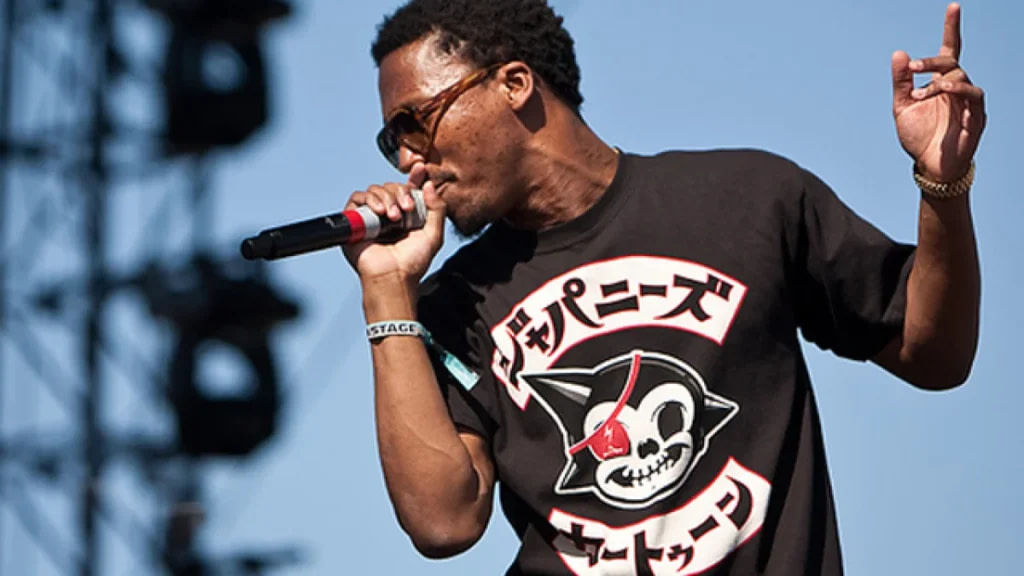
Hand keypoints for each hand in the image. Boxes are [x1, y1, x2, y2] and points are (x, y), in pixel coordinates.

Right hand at [342, 162, 445, 286]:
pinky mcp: (355, 221)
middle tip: (408, 210)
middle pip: (391, 186)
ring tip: (394, 218)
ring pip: (375, 190)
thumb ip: (437, 208)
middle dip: (401, 193)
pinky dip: (369, 200)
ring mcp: (370, 217)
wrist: (393, 277)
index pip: (408, 190)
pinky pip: (357, 198)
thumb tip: (428, 184)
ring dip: (387, 198)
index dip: (414, 177)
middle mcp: (387, 214)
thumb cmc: (413, 262)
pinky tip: (380, 213)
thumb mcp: (434, 234)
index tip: (421, 167)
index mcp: (406, 216)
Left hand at [892, 3, 985, 181]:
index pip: (949, 50)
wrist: (929, 167)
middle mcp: (956, 88)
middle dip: (931, 62)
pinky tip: (944, 90)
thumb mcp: (902, 107)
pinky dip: (959, 90)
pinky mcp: (976, 116)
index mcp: (940, 82)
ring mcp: (968, 101)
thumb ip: (901, 82)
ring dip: (939, 81)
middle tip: (912, 68)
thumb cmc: (918, 136)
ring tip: (920, 93)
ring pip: (960, 77)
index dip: (952, 28)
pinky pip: (973, 96)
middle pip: (950, 63)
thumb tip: (899, 53)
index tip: (954, 6)